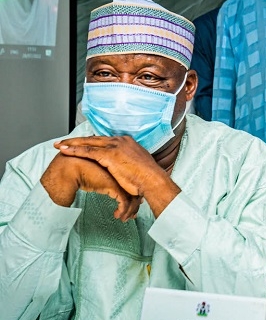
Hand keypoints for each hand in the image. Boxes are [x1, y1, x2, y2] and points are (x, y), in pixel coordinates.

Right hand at [40, 154, 140, 220]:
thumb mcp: (94, 180)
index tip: (133, 207)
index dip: (133, 196)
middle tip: (132, 215)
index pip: (130, 184)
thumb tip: (104, 191)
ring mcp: (117, 180)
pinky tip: (117, 215)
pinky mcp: (113, 186)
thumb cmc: (76, 174)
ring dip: (129, 210)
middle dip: (135, 205)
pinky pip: (124, 201)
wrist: (67, 170)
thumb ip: (102, 184)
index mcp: (116, 171)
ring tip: (125, 218)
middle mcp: (119, 174)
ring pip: (132, 197)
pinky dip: (123, 210)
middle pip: (134, 190)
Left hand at [54, 136, 178, 216]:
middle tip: (64, 142)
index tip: (80, 144)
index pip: (104, 140)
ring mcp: (114, 146)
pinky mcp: (109, 154)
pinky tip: (64, 150)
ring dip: (71, 144)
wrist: (153, 180)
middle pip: (93, 139)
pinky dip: (74, 150)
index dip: (90, 142)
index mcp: (127, 142)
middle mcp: (120, 140)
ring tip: (59, 145)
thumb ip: (128, 163)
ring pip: (88, 143)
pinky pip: (87, 151)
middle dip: (77, 140)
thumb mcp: (138, 166)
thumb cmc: (148, 178)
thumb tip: (125, 169)